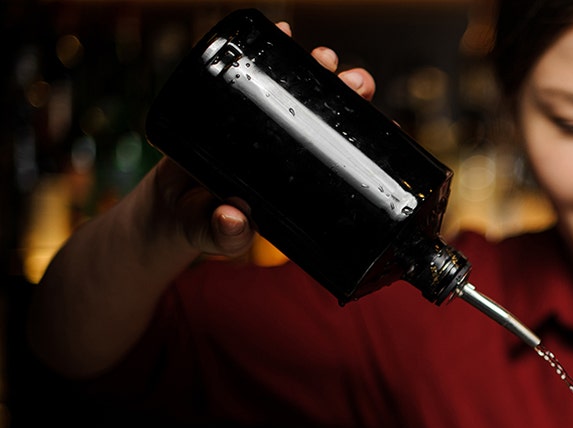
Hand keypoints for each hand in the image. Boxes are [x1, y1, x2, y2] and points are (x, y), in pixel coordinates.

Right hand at [145, 21, 377, 257]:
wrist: (166, 205)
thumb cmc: (202, 223)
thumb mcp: (214, 233)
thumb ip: (224, 234)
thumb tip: (233, 218)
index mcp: (307, 178)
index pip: (348, 154)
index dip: (372, 139)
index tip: (390, 123)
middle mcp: (295, 146)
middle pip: (333, 113)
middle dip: (350, 92)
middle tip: (354, 82)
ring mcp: (268, 122)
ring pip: (304, 88)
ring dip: (319, 67)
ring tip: (324, 57)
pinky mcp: (236, 102)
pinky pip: (258, 72)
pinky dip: (272, 50)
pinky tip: (284, 32)